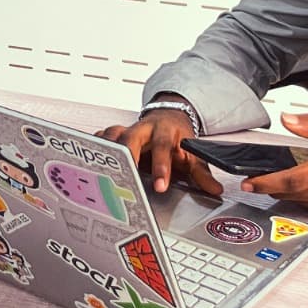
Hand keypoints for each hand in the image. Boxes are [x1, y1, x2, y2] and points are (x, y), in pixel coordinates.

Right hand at [97, 109, 220, 197]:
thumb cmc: (177, 139)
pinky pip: (103, 136)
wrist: (169, 118)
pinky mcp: (116, 133)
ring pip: (114, 134)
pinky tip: (92, 158)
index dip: (161, 166)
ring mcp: (128, 129)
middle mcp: (144, 129)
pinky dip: (96, 145)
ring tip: (104, 169)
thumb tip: (215, 189)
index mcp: (164, 132)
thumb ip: (201, 173)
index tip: (161, 185)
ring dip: (109, 150)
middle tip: (125, 175)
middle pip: (131, 137)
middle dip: (128, 155)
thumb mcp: (192, 155)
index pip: (162, 147)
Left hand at [241, 112, 307, 219]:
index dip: (264, 183)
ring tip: (276, 181)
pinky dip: (302, 198)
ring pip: (298, 201)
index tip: (248, 183)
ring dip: (285, 193)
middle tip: (256, 180)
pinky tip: (304, 186)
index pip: (286, 182)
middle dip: (269, 187)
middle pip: (287, 194)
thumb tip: (288, 119)